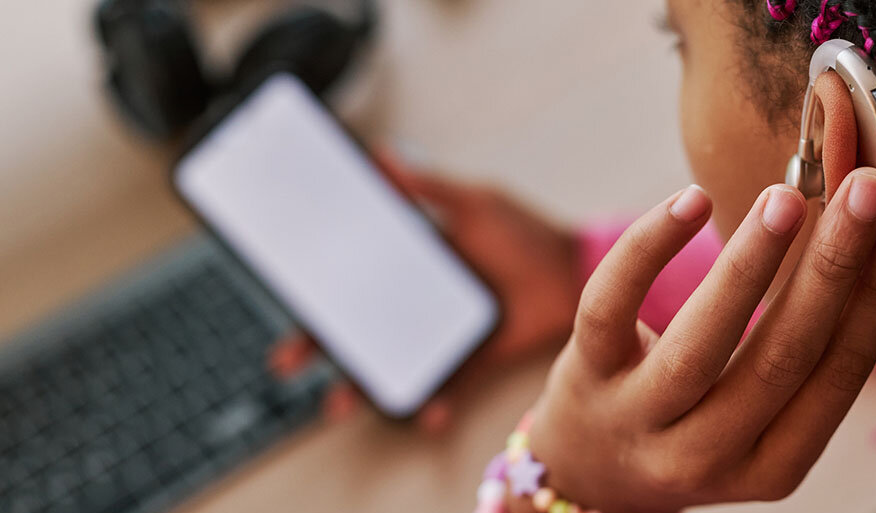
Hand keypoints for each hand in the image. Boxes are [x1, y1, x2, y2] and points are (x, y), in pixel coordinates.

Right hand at [270, 147, 580, 431]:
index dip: (316, 292)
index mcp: (411, 264)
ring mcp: (443, 335)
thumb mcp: (474, 204)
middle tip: (285, 361)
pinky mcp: (474, 359)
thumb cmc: (523, 230)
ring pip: (392, 365)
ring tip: (337, 405)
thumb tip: (382, 153)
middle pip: (357, 329)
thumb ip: (430, 187)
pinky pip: (449, 386)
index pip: (351, 279)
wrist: (575, 268)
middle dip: (318, 347)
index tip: (285, 301)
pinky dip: (435, 404)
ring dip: (363, 388)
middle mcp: (419, 303)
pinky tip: (427, 416)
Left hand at [522, 168, 875, 511]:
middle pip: (781, 358)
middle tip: (867, 189)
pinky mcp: (586, 375)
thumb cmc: (691, 425)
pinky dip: (649, 248)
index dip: (875, 297)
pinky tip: (692, 201)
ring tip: (788, 196)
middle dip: (832, 267)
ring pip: (702, 341)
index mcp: (772, 465)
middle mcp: (708, 454)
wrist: (589, 470)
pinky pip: (612, 306)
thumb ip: (799, 360)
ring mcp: (640, 419)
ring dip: (753, 261)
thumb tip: (859, 241)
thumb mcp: (753, 420)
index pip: (837, 377)